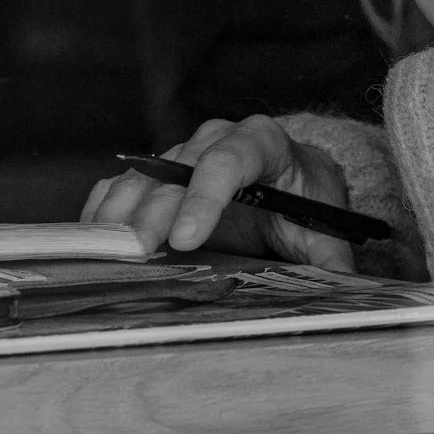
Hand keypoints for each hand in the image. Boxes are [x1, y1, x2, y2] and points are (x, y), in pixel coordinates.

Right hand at [82, 116, 356, 269]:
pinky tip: (88, 239)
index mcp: (263, 143)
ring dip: (122, 211)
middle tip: (135, 251)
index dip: (205, 195)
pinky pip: (125, 183)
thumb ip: (332, 260)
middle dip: (155, 211)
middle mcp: (217, 139)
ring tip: (101, 249)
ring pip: (145, 175)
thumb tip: (344, 294)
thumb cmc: (309, 203)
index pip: (231, 159)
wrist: (294, 178)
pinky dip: (105, 208)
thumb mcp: (327, 230)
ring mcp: (183, 152)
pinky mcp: (159, 172)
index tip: (186, 238)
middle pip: (179, 170)